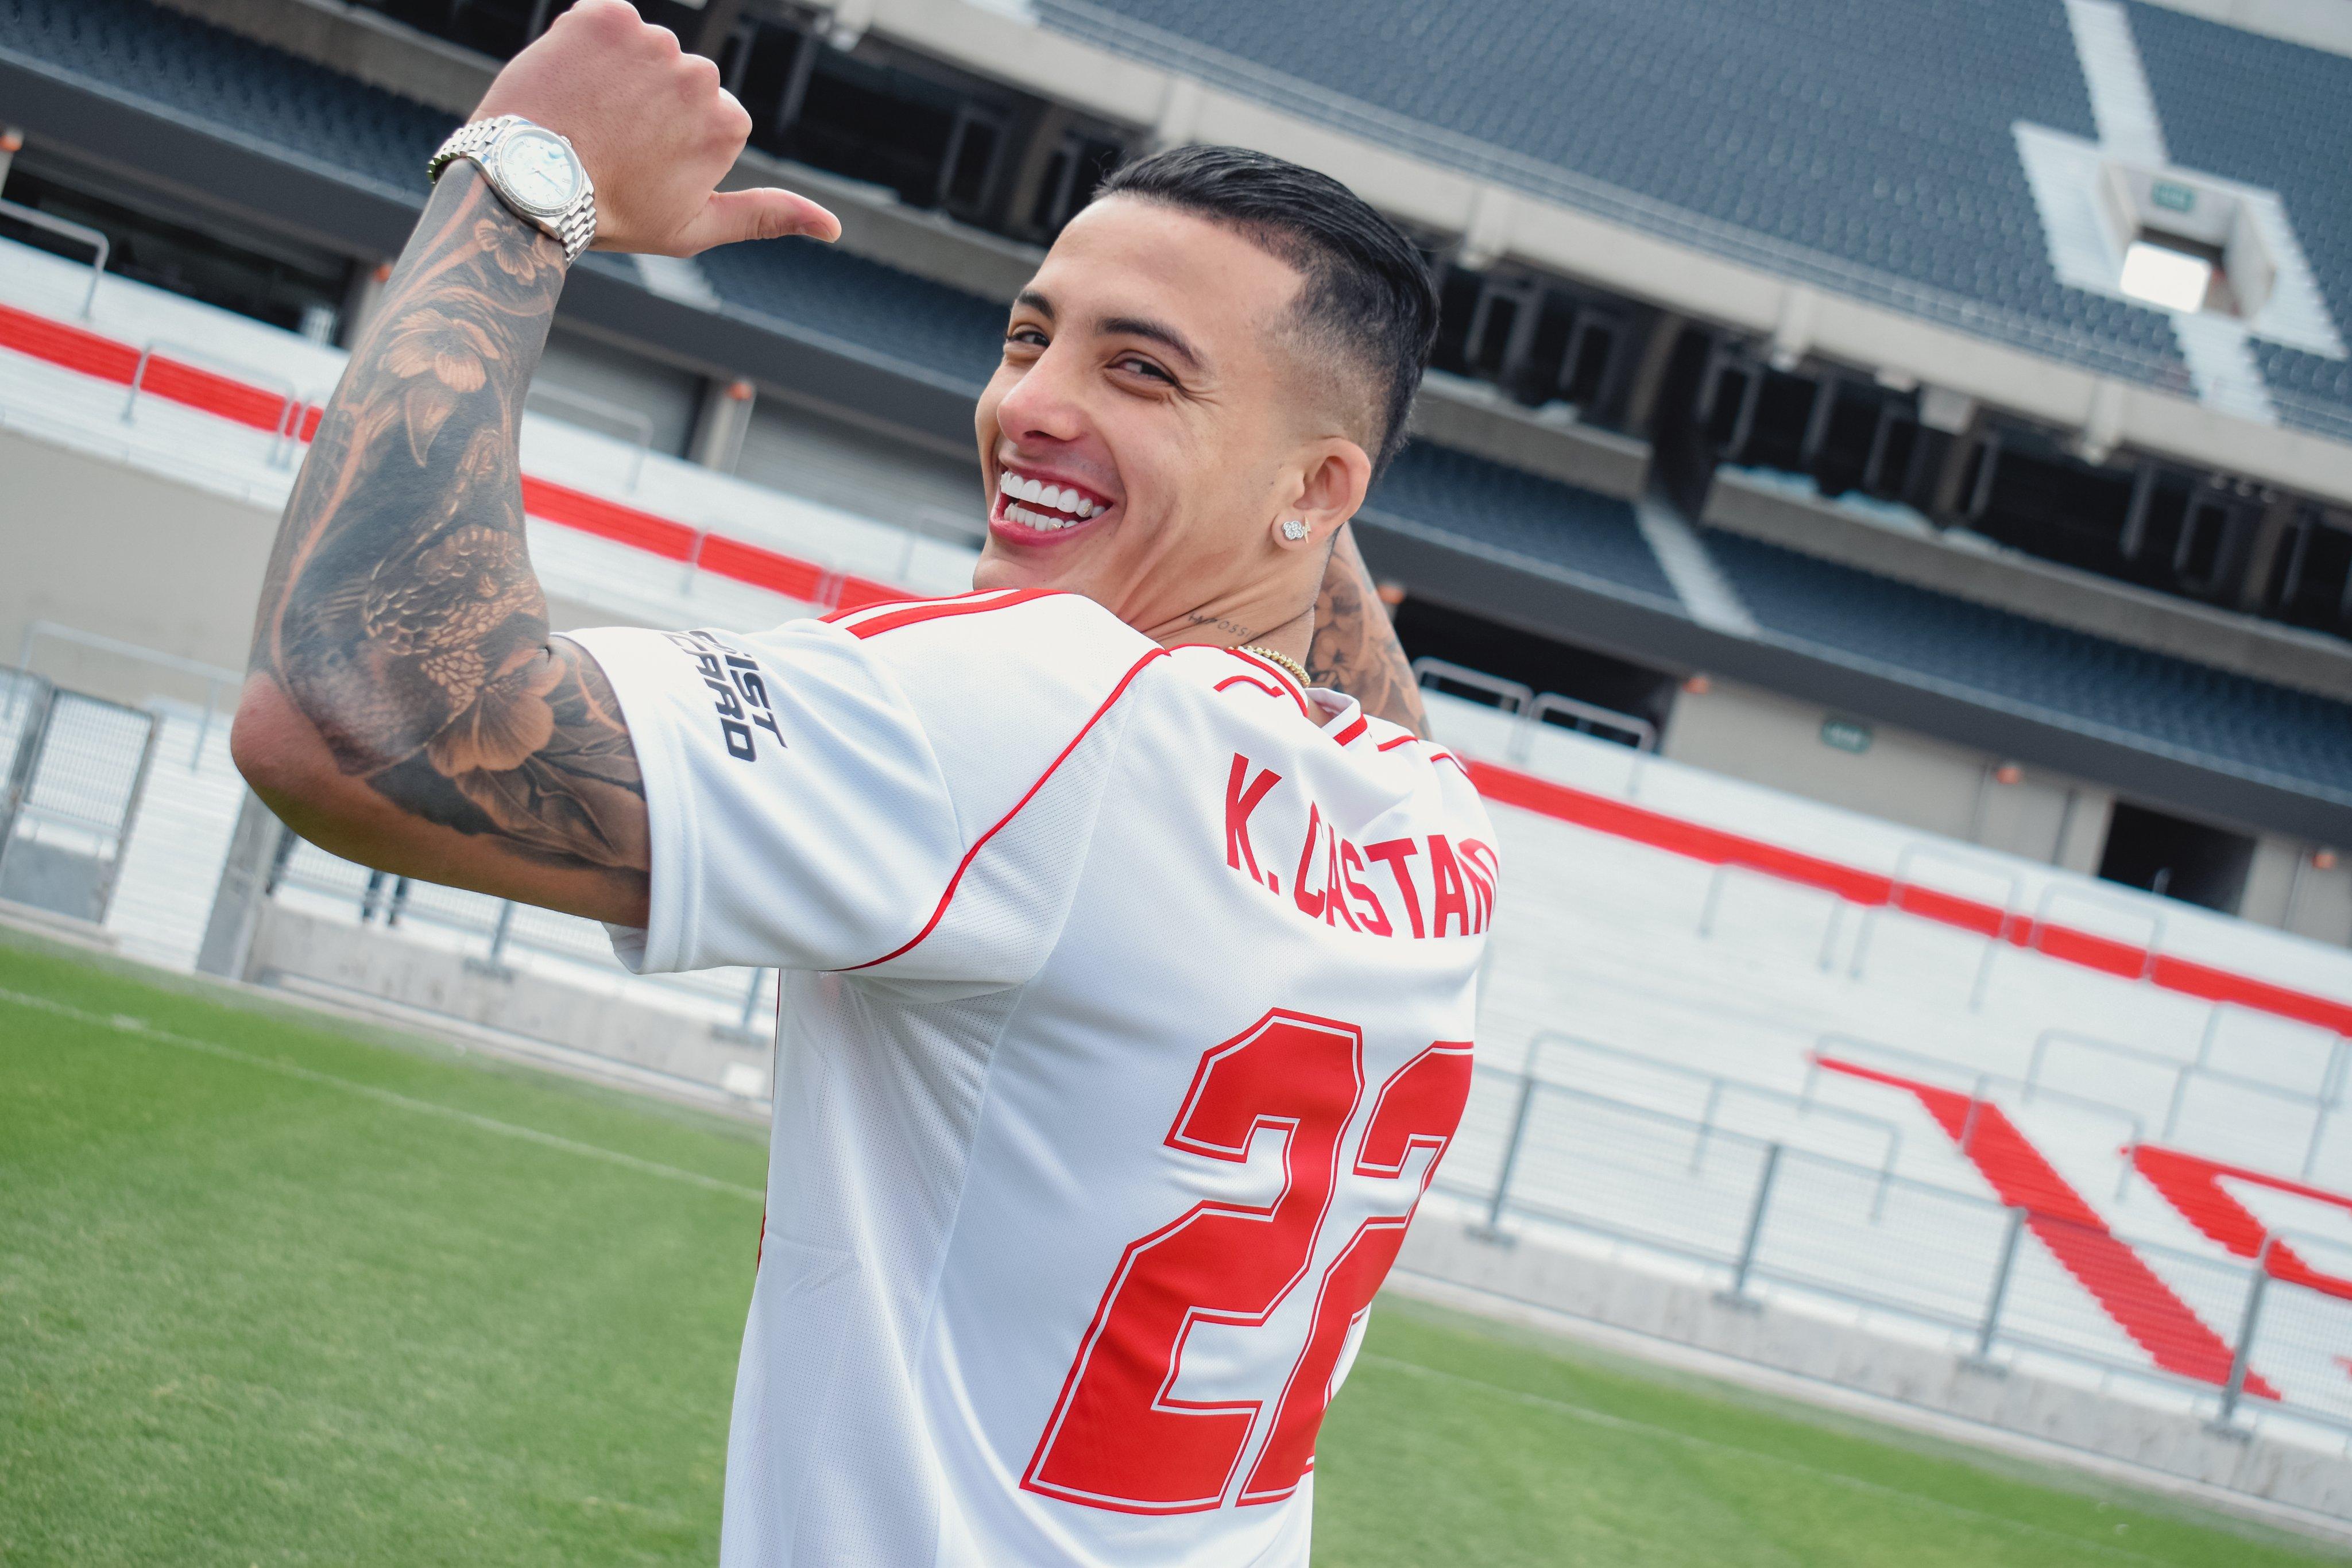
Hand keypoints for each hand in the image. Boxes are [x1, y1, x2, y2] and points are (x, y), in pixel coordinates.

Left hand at [472, 0, 838, 255]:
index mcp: (726, 122)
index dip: (675, 143)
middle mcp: (697, 74)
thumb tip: (834, 228)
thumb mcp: (695, 228)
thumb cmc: (613, 214)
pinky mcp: (602, 15)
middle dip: (651, 104)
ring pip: (644, 50)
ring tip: (587, 115)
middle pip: (681, 80)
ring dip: (619, 74)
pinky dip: (588, 46)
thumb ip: (767, 216)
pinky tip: (572, 84)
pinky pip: (606, 22)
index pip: (711, 117)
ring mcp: (649, 40)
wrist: (526, 183)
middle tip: (611, 141)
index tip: (643, 165)